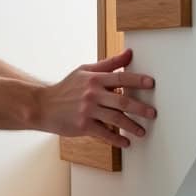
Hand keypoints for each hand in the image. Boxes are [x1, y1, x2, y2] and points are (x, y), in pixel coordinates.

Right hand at [38, 49, 156, 146]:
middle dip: (140, 108)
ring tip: (142, 131)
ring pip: (116, 119)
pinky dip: (117, 139)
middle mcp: (92, 94)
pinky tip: (126, 142)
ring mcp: (88, 111)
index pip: (120, 78)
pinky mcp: (83, 126)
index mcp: (94, 79)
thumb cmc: (66, 88)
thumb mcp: (85, 71)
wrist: (44, 106)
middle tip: (152, 113)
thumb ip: (109, 64)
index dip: (137, 80)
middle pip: (122, 101)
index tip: (151, 83)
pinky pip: (105, 134)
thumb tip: (129, 54)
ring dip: (132, 126)